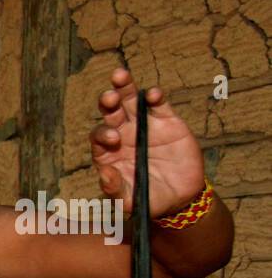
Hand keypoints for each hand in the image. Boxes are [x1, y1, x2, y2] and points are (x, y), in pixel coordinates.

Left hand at [90, 68, 204, 218]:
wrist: (179, 197)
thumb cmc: (147, 200)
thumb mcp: (127, 201)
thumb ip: (114, 189)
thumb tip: (103, 174)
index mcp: (108, 153)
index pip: (99, 137)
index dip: (103, 135)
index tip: (114, 140)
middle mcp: (122, 135)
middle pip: (110, 113)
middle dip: (108, 102)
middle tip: (109, 98)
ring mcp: (143, 125)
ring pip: (130, 101)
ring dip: (124, 88)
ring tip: (120, 76)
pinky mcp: (166, 121)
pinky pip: (157, 105)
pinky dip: (154, 97)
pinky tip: (152, 94)